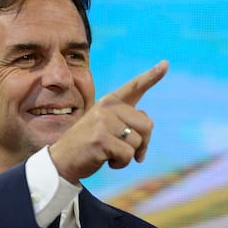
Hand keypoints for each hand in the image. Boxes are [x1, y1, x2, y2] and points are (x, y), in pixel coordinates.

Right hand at [48, 60, 168, 182]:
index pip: (135, 86)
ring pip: (138, 142)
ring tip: (110, 154)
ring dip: (129, 155)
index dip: (152, 76)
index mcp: (110, 102)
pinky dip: (121, 164)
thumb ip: (127, 122)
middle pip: (147, 125)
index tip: (165, 64)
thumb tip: (147, 129)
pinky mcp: (101, 139)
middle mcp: (107, 107)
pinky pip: (128, 155)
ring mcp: (103, 122)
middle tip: (128, 151)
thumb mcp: (106, 127)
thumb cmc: (90, 145)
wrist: (62, 160)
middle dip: (143, 143)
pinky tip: (106, 161)